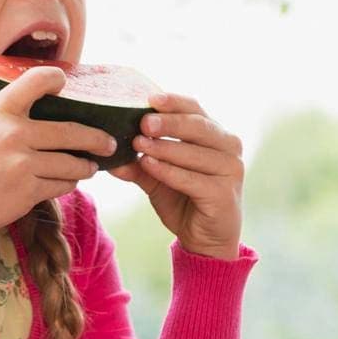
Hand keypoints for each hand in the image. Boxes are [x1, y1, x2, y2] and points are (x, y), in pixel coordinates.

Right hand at [0, 66, 116, 237]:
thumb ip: (2, 120)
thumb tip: (37, 113)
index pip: (36, 80)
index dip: (56, 79)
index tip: (64, 83)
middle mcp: (12, 133)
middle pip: (72, 130)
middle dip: (97, 138)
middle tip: (108, 142)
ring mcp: (22, 163)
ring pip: (72, 162)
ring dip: (85, 166)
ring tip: (89, 167)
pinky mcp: (28, 190)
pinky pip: (62, 184)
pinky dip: (68, 184)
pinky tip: (65, 182)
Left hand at [107, 93, 243, 259]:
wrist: (204, 240)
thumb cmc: (184, 200)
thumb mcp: (156, 179)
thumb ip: (137, 165)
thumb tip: (107, 155)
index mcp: (215, 136)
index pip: (195, 110)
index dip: (174, 102)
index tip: (150, 98)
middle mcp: (228, 148)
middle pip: (198, 126)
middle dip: (169, 122)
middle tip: (143, 121)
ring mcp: (231, 170)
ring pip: (195, 153)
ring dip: (165, 147)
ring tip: (138, 144)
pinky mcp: (225, 194)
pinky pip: (193, 179)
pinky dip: (169, 171)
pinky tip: (149, 165)